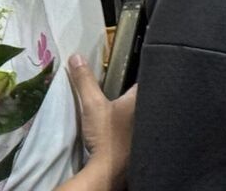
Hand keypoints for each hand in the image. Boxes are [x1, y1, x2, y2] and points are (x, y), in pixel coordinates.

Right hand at [68, 53, 136, 188]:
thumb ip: (85, 80)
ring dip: (132, 109)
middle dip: (135, 91)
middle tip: (121, 84)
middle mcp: (149, 113)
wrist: (110, 168)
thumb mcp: (92, 104)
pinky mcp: (138, 143)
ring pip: (141, 112)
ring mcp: (145, 130)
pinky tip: (119, 124)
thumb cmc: (107, 133)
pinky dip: (129, 123)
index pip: (145, 80)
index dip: (139, 71)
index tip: (130, 66)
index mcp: (141, 100)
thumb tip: (76, 56)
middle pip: (144, 96)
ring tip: (120, 103)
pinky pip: (137, 127)